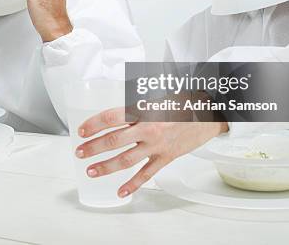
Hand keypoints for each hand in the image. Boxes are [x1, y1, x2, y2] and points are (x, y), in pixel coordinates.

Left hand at [75, 108, 227, 197]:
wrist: (209, 113)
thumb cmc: (182, 103)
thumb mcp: (156, 98)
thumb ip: (135, 108)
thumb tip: (113, 116)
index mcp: (144, 110)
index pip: (112, 117)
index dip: (94, 124)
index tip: (81, 130)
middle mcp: (149, 128)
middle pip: (114, 140)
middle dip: (94, 147)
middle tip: (79, 152)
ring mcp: (157, 145)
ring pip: (126, 159)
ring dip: (106, 166)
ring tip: (91, 171)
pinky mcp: (167, 157)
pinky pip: (147, 173)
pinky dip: (133, 184)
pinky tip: (121, 191)